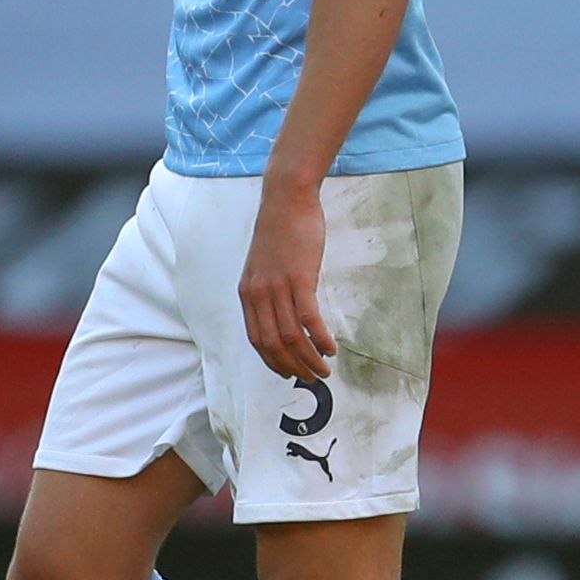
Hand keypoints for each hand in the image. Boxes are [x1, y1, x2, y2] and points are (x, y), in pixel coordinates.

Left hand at [240, 180, 335, 382]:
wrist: (286, 201)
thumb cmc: (281, 230)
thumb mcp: (266, 265)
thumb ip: (270, 289)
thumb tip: (284, 310)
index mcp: (248, 294)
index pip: (256, 340)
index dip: (273, 362)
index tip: (289, 373)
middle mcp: (258, 294)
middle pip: (273, 344)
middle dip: (292, 368)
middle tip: (311, 378)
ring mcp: (277, 287)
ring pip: (290, 336)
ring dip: (308, 359)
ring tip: (324, 370)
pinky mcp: (299, 279)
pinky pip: (308, 319)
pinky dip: (319, 339)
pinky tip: (330, 348)